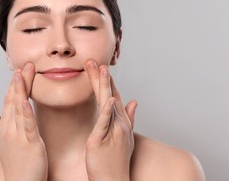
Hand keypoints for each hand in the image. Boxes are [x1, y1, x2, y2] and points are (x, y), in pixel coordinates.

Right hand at [0, 63, 47, 180]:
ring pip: (19, 108)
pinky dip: (26, 112)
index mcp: (5, 127)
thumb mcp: (1, 141)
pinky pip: (28, 125)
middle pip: (14, 100)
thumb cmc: (14, 164)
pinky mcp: (31, 143)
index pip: (8, 101)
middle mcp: (9, 129)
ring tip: (23, 74)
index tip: (18, 71)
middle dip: (19, 81)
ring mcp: (18, 136)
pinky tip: (26, 100)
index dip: (13, 85)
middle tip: (25, 64)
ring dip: (21, 90)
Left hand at [85, 60, 137, 180]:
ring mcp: (113, 131)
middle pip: (110, 95)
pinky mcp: (102, 140)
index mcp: (120, 121)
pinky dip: (108, 110)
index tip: (101, 66)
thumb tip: (134, 101)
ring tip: (101, 69)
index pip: (113, 96)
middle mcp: (119, 124)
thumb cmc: (117, 160)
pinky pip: (105, 123)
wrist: (115, 180)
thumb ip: (129, 117)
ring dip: (105, 85)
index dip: (107, 80)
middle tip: (94, 60)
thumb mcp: (125, 137)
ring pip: (108, 104)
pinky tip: (109, 98)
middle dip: (102, 77)